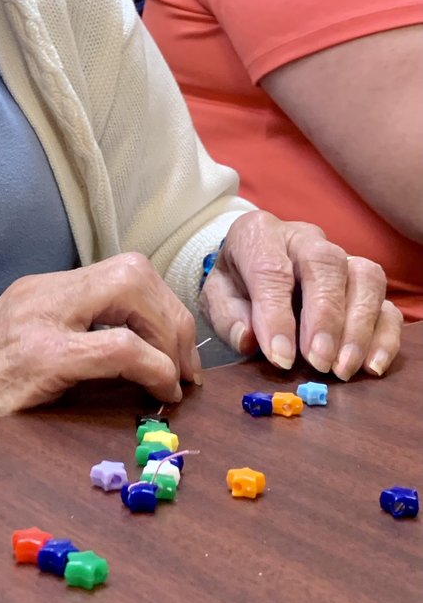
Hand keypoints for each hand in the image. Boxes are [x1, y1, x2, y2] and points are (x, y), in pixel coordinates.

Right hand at [0, 253, 199, 450]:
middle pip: (135, 269)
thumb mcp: (24, 360)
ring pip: (132, 288)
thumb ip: (75, 348)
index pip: (121, 272)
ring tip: (175, 379)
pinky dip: (153, 366)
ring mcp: (38, 319)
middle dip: (174, 317)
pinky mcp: (39, 356)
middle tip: (187, 368)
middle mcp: (40, 294)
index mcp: (38, 293)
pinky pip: (119, 346)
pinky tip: (159, 393)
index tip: (177, 352)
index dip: (162, 308)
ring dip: (169, 334)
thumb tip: (145, 369)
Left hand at [199, 210, 402, 378]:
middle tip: (318, 361)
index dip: (276, 315)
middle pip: (325, 264)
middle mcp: (305, 238)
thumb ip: (228, 317)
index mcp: (259, 234)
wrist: (252, 263)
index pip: (270, 269)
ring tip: (342, 368)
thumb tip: (250, 341)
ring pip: (365, 277)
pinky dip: (384, 335)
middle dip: (324, 317)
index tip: (280, 357)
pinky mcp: (364, 281)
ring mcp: (341, 256)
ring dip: (358, 327)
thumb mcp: (217, 296)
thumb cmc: (236, 281)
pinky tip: (371, 366)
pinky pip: (386, 302)